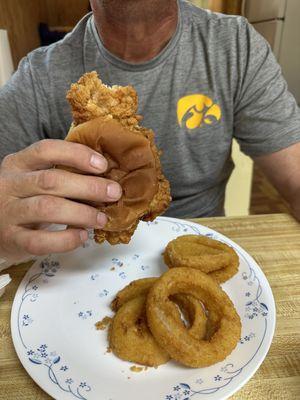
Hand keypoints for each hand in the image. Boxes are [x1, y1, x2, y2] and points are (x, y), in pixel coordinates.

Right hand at [0, 139, 121, 262]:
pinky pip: (40, 241)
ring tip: (101, 219)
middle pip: (51, 181)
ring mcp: (9, 213)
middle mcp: (10, 185)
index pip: (46, 150)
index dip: (76, 155)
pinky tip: (81, 236)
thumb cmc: (24, 199)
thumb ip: (61, 174)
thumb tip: (105, 178)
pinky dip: (65, 239)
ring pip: (47, 208)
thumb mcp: (34, 178)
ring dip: (81, 213)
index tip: (102, 165)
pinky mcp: (12, 239)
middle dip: (88, 187)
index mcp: (18, 164)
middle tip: (113, 193)